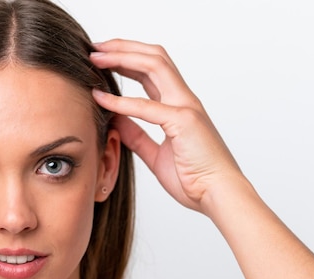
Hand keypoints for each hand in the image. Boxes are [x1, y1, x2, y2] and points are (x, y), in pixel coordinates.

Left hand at [90, 39, 242, 213]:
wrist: (218, 196)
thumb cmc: (194, 179)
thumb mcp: (155, 155)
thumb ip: (137, 136)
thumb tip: (116, 121)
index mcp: (179, 107)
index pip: (153, 70)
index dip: (127, 59)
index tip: (101, 59)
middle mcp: (184, 100)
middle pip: (154, 58)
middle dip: (123, 47)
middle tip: (94, 48)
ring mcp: (186, 108)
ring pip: (155, 65)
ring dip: (123, 58)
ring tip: (96, 57)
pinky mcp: (184, 122)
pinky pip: (147, 106)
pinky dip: (120, 100)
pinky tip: (100, 97)